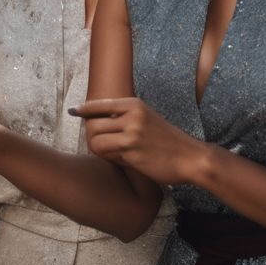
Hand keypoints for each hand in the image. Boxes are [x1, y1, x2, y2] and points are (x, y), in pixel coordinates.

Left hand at [72, 98, 203, 185]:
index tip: (75, 112)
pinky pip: (108, 155)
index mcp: (134, 104)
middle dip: (93, 136)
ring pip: (96, 141)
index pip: (99, 104)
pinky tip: (124, 160)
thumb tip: (95, 118)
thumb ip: (125, 116)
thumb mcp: (147, 117)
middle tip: (102, 143)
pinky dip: (111, 159)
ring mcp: (131, 134)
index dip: (84, 109)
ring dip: (100, 149)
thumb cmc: (168, 140)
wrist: (190, 157)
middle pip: (92, 125)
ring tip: (114, 153)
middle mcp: (131, 116)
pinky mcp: (132, 153)